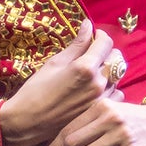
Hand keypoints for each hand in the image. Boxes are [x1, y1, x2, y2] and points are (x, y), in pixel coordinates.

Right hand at [0, 20, 116, 145]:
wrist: (28, 121)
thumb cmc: (36, 90)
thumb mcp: (55, 63)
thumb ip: (77, 44)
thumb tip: (88, 24)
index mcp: (86, 67)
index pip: (106, 43)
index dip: (101, 36)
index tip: (94, 36)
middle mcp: (98, 83)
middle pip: (116, 58)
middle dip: (106, 52)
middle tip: (93, 54)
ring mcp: (101, 99)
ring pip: (117, 76)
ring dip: (108, 70)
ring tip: (91, 73)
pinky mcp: (99, 111)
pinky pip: (116, 94)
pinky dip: (110, 89)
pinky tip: (96, 90)